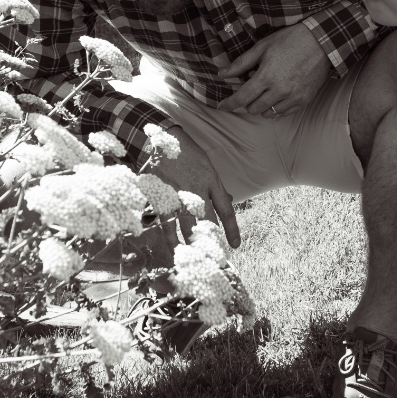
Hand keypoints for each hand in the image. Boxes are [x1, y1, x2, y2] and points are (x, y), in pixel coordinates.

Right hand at [152, 127, 240, 247]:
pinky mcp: (161, 196)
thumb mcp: (208, 166)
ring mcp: (178, 194)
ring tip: (195, 258)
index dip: (231, 230)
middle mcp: (197, 191)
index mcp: (211, 182)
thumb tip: (228, 200)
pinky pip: (166, 221)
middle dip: (211, 242)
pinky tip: (174, 249)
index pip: (226, 211)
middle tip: (214, 259)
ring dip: (191, 244)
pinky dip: (170, 237)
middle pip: (206, 223)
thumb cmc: (188, 153)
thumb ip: (217, 187)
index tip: (235, 246)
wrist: (164, 137)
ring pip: (186, 226)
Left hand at [216, 23, 330, 117]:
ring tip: (264, 92)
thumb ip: (241, 63)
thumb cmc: (290, 41)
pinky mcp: (304, 100)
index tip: (222, 106)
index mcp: (266, 76)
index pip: (242, 98)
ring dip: (261, 106)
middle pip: (253, 108)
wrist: (321, 42)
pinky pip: (283, 113)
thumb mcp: (262, 47)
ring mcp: (293, 97)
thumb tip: (222, 73)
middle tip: (249, 90)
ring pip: (268, 113)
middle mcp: (279, 91)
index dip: (229, 104)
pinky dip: (276, 108)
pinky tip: (276, 96)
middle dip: (246, 102)